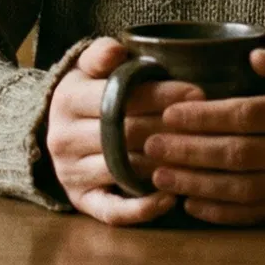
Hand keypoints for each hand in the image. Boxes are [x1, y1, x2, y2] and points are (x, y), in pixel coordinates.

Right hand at [46, 37, 204, 226]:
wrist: (56, 128)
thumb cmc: (88, 91)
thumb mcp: (88, 66)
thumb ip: (101, 53)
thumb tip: (116, 52)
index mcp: (67, 99)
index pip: (119, 97)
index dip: (161, 95)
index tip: (197, 93)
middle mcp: (64, 138)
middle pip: (125, 135)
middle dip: (170, 128)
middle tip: (209, 126)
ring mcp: (71, 173)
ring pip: (124, 171)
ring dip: (164, 166)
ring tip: (200, 158)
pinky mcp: (80, 201)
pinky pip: (113, 212)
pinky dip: (142, 209)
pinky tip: (170, 198)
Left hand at [142, 47, 264, 225]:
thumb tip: (255, 56)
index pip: (247, 115)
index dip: (206, 116)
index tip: (169, 114)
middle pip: (239, 154)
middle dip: (191, 151)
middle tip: (152, 145)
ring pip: (242, 188)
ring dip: (197, 183)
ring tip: (159, 175)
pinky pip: (253, 214)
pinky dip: (219, 212)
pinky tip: (188, 202)